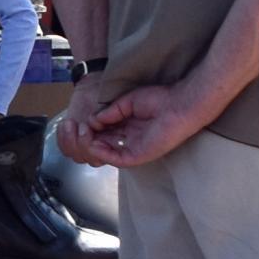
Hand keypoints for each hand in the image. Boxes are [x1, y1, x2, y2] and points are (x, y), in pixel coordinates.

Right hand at [70, 76, 205, 169]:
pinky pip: (118, 159)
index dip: (92, 128)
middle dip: (89, 138)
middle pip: (104, 143)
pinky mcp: (140, 155)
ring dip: (93, 146)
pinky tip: (94, 144)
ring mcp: (135, 149)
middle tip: (80, 129)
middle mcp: (131, 139)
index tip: (82, 121)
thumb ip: (110, 112)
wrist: (179, 104)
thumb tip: (93, 120)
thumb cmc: (160, 99)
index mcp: (130, 127)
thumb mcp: (127, 102)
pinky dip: (104, 154)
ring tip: (85, 135)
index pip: (106, 132)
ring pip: (108, 153)